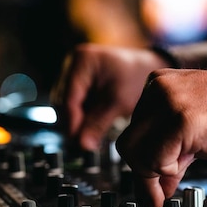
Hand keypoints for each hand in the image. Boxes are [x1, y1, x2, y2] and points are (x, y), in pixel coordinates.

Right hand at [53, 43, 171, 150]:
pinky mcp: (76, 84)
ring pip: (66, 105)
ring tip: (89, 138)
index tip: (78, 142)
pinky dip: (81, 117)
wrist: (143, 69)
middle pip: (63, 102)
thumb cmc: (135, 78)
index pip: (69, 98)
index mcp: (83, 60)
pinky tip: (90, 129)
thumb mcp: (119, 102)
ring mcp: (72, 73)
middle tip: (84, 144)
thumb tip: (84, 145)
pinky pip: (73, 105)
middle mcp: (72, 64)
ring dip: (76, 122)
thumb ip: (99, 124)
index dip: (72, 123)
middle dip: (73, 124)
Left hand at [116, 68, 206, 206]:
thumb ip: (172, 155)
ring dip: (151, 177)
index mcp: (159, 86)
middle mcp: (159, 89)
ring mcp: (168, 101)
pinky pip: (157, 157)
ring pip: (137, 152)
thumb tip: (154, 186)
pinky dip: (163, 174)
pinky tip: (177, 176)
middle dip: (142, 174)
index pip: (134, 132)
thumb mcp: (196, 136)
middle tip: (157, 195)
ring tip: (167, 189)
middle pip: (129, 143)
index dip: (143, 164)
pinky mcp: (181, 119)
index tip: (153, 187)